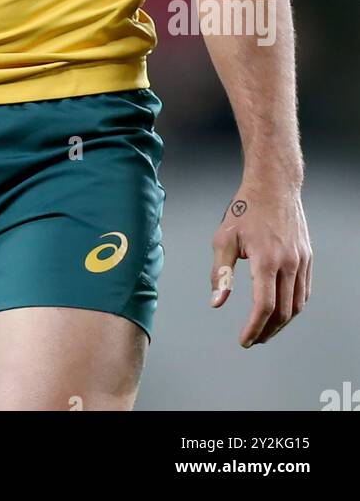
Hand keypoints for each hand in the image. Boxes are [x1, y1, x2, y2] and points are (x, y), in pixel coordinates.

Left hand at [210, 182, 311, 345]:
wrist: (274, 184)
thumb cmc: (245, 208)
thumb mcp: (224, 237)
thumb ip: (221, 273)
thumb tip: (217, 303)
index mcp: (266, 259)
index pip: (264, 306)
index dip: (254, 328)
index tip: (244, 340)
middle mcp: (289, 263)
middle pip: (283, 312)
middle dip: (267, 331)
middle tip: (253, 339)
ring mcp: (302, 261)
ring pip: (297, 305)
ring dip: (282, 323)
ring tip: (265, 329)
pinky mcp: (308, 257)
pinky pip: (304, 291)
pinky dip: (293, 307)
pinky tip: (280, 310)